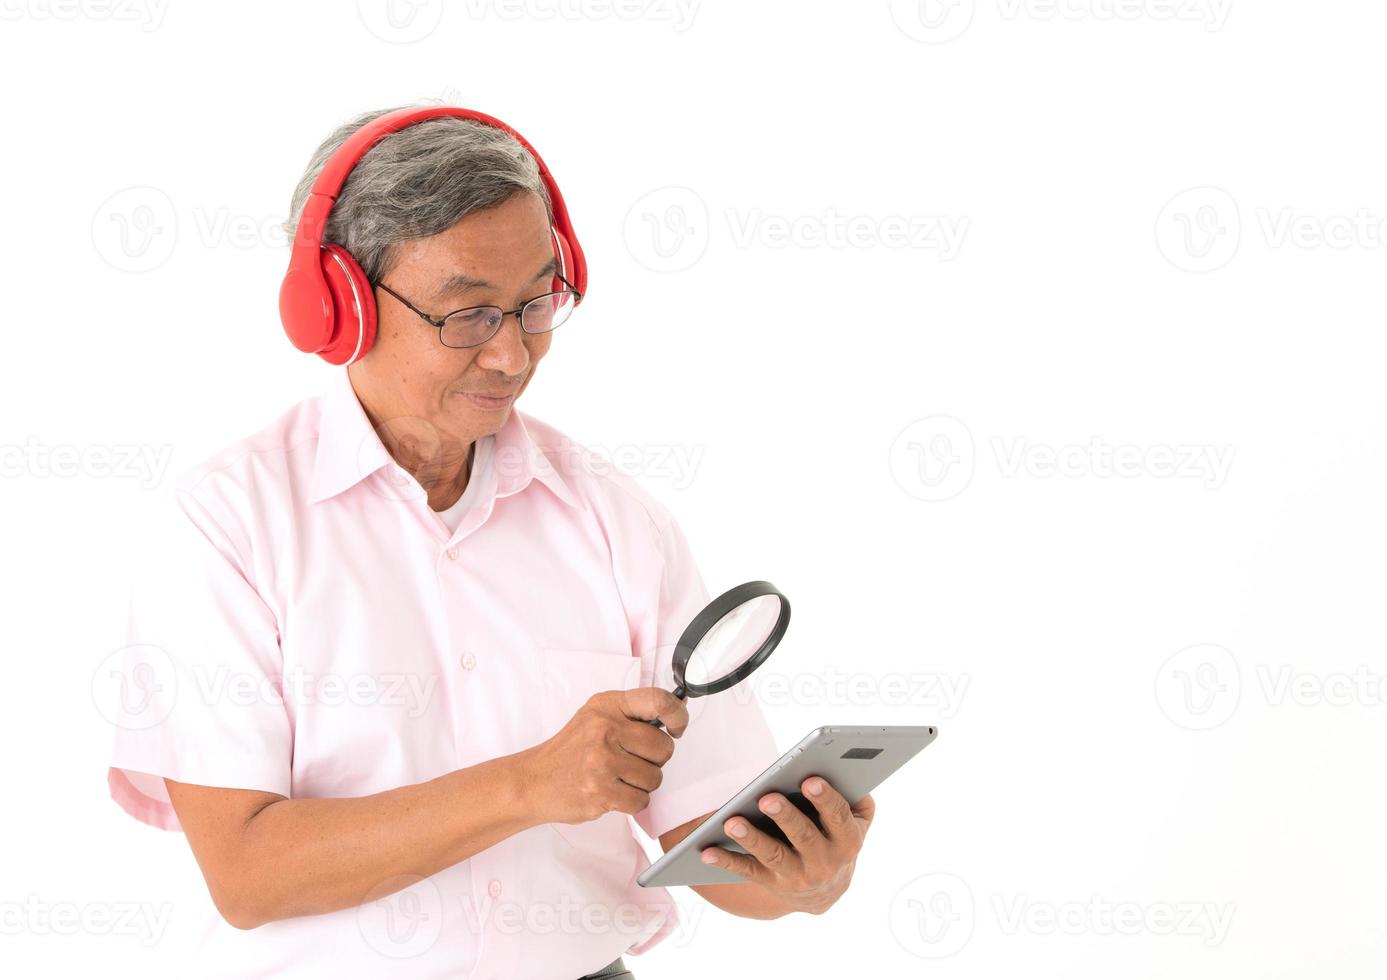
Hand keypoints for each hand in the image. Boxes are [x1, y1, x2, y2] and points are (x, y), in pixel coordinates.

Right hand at [520, 688, 687, 825]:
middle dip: (655, 760)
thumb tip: (676, 716)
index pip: (658, 700)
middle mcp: (605, 730)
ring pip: (655, 777)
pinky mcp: (601, 792)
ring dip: (641, 783)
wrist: (534, 781)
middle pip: (664, 748)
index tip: (676, 728)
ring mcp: (602, 762)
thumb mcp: (595, 716)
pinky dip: (631, 801)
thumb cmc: (570, 750)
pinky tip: (612, 792)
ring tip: (616, 777)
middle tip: (631, 761)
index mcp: (607, 706)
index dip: (677, 715)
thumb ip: (631, 714)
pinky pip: (641, 800)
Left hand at [699, 778, 874, 914]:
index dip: (825, 799)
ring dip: (752, 838)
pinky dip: (726, 861)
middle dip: (785, 816)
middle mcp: (824, 861)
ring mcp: (797, 874)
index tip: (809, 780)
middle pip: (804, 836)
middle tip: (767, 798)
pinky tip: (707, 850)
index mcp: (847, 840)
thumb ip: (856, 795)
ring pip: (773, 855)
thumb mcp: (857, 820)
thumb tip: (844, 766)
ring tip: (731, 822)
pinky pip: (747, 870)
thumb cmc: (837, 836)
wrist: (826, 891)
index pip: (838, 817)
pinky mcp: (772, 881)